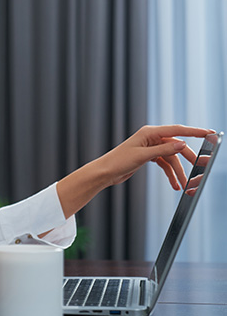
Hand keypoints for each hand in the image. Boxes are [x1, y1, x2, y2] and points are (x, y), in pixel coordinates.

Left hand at [95, 125, 212, 189]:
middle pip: (176, 146)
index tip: (208, 133)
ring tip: (183, 184)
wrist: (105, 172)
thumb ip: (164, 150)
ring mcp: (150, 147)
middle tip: (200, 167)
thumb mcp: (143, 156)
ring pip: (171, 158)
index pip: (176, 130)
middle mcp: (151, 138)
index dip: (194, 132)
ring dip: (178, 171)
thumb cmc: (118, 161)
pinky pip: (165, 164)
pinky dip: (170, 173)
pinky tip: (174, 184)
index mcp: (149, 132)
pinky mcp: (148, 157)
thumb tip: (182, 143)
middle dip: (188, 159)